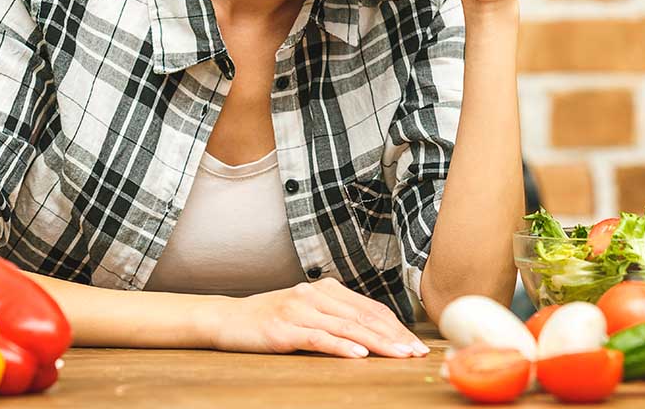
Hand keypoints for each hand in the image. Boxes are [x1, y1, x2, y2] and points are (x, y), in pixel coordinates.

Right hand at [209, 279, 429, 358]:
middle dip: (394, 336)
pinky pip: (319, 338)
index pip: (370, 308)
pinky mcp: (285, 329)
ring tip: (398, 355)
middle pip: (364, 317)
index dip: (396, 326)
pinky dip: (342, 347)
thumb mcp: (307, 312)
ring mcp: (299, 310)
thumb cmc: (270, 319)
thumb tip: (374, 334)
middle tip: (416, 352)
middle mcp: (315, 295)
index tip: (415, 343)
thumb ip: (337, 317)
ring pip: (347, 327)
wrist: (228, 319)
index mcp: (326, 289)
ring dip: (377, 343)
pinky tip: (360, 355)